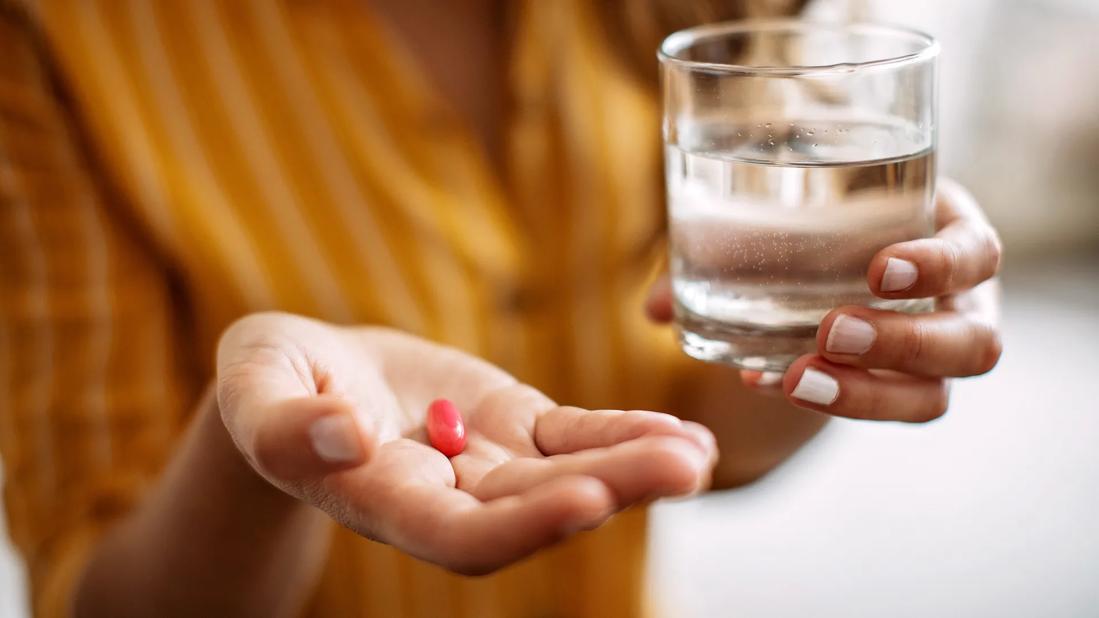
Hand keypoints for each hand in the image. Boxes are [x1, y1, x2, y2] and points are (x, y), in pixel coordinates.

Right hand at [216, 313, 715, 574]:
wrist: (310, 375)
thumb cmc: (269, 382)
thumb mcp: (254, 390)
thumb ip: (283, 423)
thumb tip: (344, 439)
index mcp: (381, 501)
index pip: (460, 535)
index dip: (523, 523)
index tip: (587, 497)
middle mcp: (447, 498)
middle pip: (535, 508)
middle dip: (610, 488)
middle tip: (684, 466)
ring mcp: (488, 463)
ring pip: (568, 471)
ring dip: (635, 464)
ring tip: (699, 452)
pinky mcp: (514, 425)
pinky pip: (574, 434)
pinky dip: (623, 432)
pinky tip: (678, 431)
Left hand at [647, 178, 1002, 421]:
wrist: (845, 243)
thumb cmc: (832, 209)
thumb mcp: (801, 203)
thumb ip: (733, 237)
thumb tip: (653, 307)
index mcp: (951, 236)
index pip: (979, 255)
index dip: (941, 265)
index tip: (878, 268)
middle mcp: (959, 303)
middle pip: (971, 344)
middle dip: (901, 344)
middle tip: (828, 332)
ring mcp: (935, 352)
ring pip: (932, 395)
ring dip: (866, 394)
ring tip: (794, 378)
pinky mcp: (900, 385)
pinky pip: (880, 408)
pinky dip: (828, 400)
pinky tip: (764, 383)